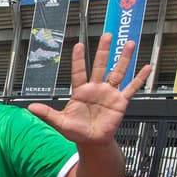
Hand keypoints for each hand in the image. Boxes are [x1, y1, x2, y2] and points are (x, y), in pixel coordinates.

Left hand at [27, 34, 151, 147]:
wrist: (92, 141)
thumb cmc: (76, 131)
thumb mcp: (60, 122)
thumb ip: (46, 113)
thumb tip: (30, 107)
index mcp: (81, 91)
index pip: (79, 71)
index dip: (79, 59)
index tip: (78, 45)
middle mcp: (96, 89)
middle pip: (100, 65)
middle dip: (104, 51)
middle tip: (107, 35)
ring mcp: (109, 93)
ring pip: (118, 72)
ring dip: (124, 59)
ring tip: (130, 44)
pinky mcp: (120, 102)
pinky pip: (132, 88)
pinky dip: (140, 78)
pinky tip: (147, 67)